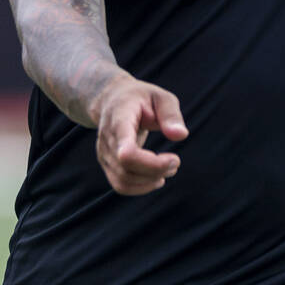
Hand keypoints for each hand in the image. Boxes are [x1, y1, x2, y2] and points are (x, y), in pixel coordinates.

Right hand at [94, 74, 188, 194]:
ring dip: (150, 181)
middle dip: (157, 171)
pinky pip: (121, 186)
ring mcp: (104, 153)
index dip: (150, 163)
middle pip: (128, 169)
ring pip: (124, 181)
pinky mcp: (107, 164)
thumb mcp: (160, 97)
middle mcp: (107, 139)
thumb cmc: (140, 97)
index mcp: (119, 120)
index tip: (174, 158)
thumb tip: (181, 135)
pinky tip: (156, 178)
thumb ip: (171, 115)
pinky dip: (141, 187)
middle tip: (176, 162)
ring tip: (169, 169)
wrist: (111, 99)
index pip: (126, 152)